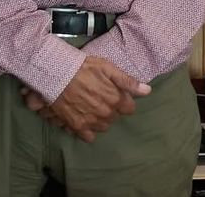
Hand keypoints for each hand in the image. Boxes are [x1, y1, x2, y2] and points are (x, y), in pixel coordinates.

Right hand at [32, 57, 149, 141]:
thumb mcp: (107, 67)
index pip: (129, 108)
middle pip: (115, 118)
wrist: (56, 73)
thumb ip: (128, 81)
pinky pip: (89, 137)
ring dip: (100, 119)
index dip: (122, 101)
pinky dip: (87, 131)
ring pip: (103, 127)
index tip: (114, 94)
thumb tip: (147, 91)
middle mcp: (106, 113)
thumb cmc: (82, 67)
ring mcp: (92, 122)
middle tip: (98, 98)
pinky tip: (83, 120)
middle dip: (110, 109)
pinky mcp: (78, 126)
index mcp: (116, 99)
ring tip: (90, 108)